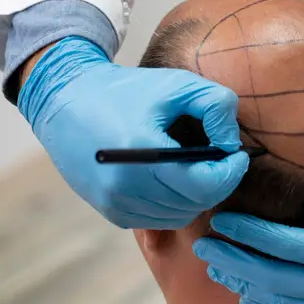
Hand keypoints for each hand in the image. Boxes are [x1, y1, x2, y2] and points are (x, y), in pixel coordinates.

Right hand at [18, 36, 248, 227]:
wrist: (65, 100)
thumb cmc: (126, 90)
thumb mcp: (177, 84)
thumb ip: (215, 105)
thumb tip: (231, 143)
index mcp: (141, 153)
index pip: (204, 185)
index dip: (230, 172)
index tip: (238, 154)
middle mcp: (124, 187)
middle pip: (195, 203)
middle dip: (217, 182)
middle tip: (219, 158)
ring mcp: (115, 203)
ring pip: (179, 216)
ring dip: (196, 195)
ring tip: (196, 166)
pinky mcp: (110, 212)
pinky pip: (158, 219)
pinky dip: (174, 204)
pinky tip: (173, 178)